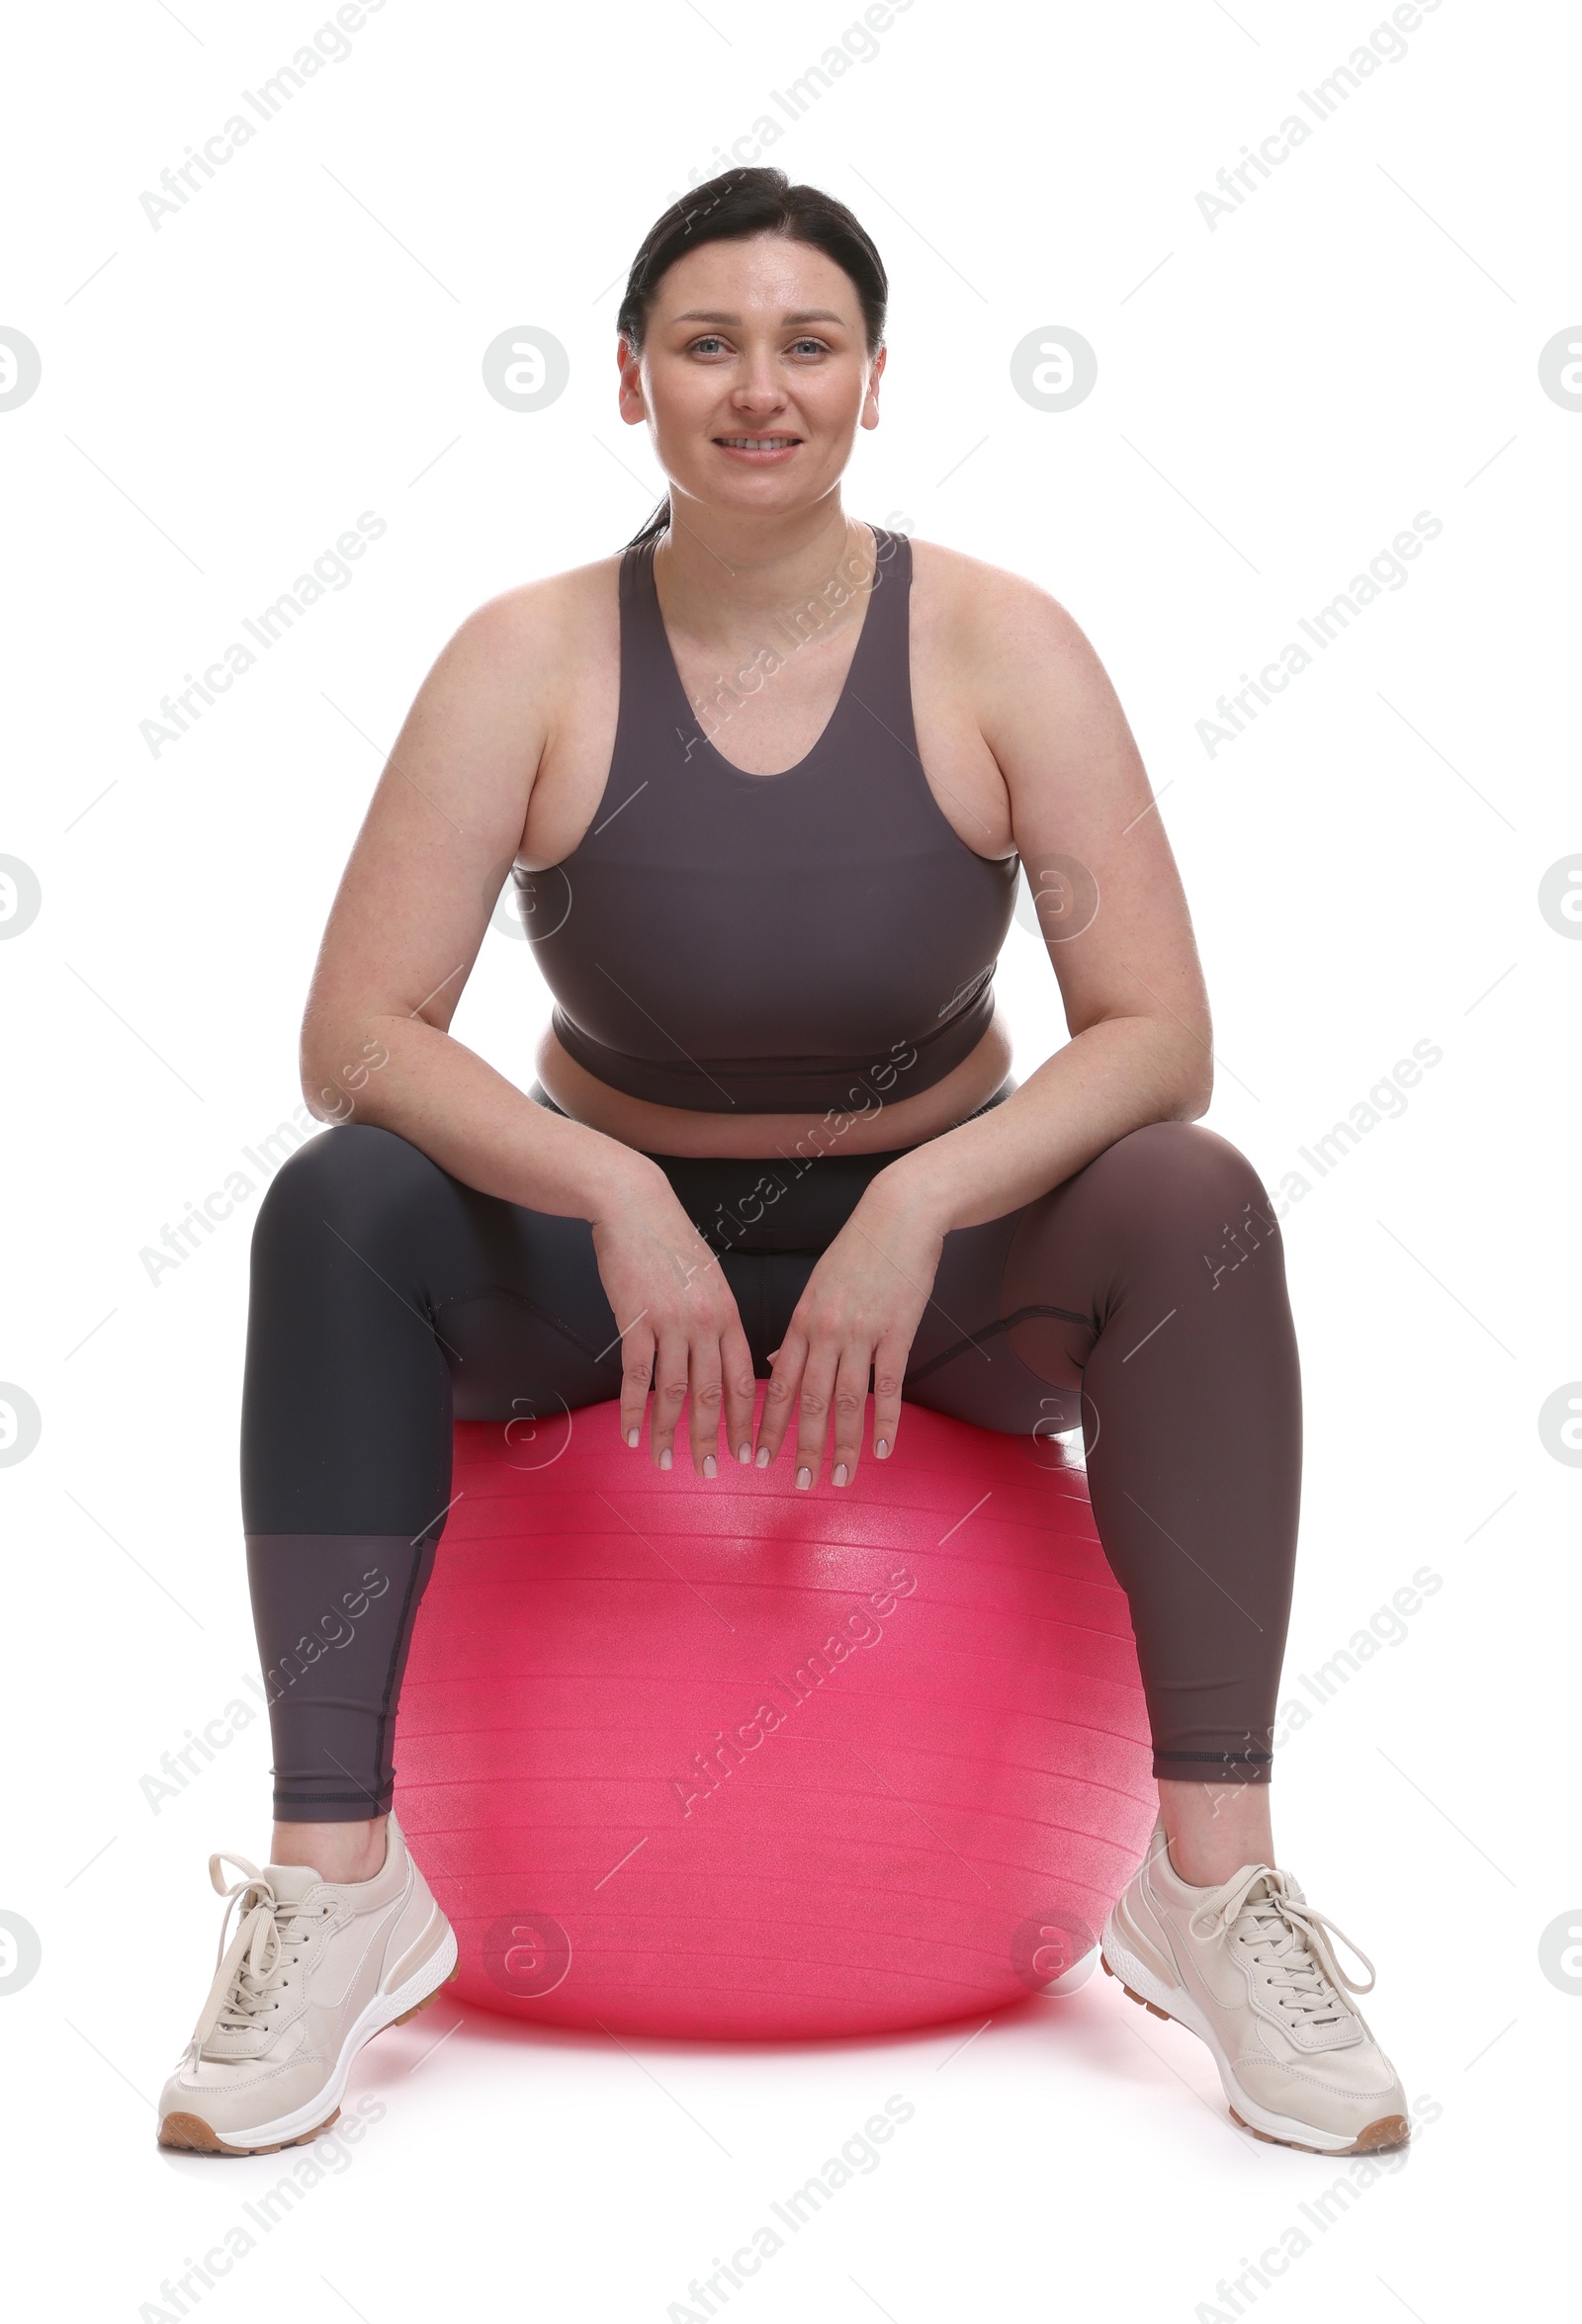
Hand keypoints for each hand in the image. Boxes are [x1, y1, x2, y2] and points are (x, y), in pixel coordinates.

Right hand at [589, 1164, 755, 1476]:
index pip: (743, 1380)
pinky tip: (632, 1435)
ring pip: (675, 1392)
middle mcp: (706, 1323)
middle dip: (712, 1439)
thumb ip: (718, 1320)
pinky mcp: (635, 1320)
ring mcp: (670, 1323)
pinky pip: (636, 1376)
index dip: (745, 1421)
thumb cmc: (672, 1244)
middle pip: (712, 1395)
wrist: (636, 1207)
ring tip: (666, 1462)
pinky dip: (633, 1410)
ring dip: (670, 1433)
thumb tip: (724, 1360)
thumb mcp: (710, 1281)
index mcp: (729, 1316)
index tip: (748, 1453)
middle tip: (709, 1472)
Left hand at [752, 1184, 944, 1488]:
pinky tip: (882, 1448)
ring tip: (838, 1477)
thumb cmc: (857, 1250)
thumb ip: (797, 1330)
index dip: (769, 1424)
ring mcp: (862, 1333)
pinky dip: (885, 1422)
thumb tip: (774, 1365)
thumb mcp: (816, 1287)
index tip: (758, 1457)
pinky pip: (888, 1386)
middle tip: (799, 1482)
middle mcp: (826, 1331)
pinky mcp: (898, 1332)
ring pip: (847, 1401)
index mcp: (802, 1320)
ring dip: (842, 1445)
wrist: (898, 1216)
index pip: (780, 1384)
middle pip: (811, 1401)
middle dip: (803, 1447)